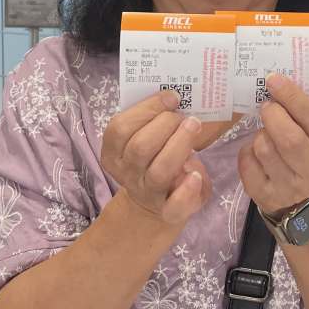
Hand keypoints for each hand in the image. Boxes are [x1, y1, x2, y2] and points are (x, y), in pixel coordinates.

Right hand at [100, 90, 213, 225]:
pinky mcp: (169, 212)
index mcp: (113, 152)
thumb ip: (150, 119)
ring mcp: (147, 194)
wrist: (153, 205)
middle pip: (140, 147)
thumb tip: (173, 97)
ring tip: (195, 126)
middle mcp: (127, 173)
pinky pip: (175, 205)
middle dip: (166, 124)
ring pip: (159, 171)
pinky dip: (187, 189)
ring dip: (179, 145)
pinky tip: (196, 174)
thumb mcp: (144, 138)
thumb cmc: (153, 159)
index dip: (147, 109)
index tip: (172, 97)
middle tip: (185, 116)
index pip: (120, 128)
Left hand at [238, 73, 308, 215]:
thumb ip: (305, 117)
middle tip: (267, 106)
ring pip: (264, 149)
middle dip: (273, 115)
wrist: (303, 205)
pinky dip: (247, 151)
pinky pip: (247, 163)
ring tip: (266, 134)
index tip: (274, 79)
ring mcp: (289, 188)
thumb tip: (279, 83)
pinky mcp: (265, 196)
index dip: (293, 97)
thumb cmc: (308, 157)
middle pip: (289, 139)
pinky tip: (256, 152)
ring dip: (260, 134)